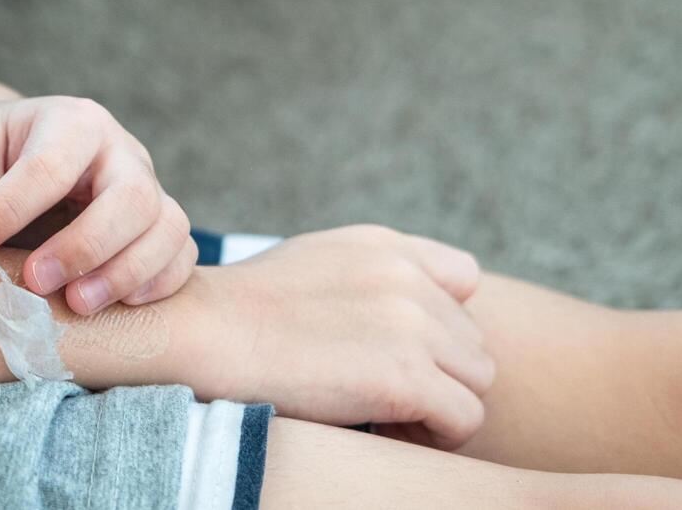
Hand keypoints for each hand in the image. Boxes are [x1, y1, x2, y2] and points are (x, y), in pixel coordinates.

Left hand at [0, 96, 194, 314]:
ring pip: (166, 227)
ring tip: (77, 305)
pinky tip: (119, 305)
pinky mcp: (161, 224)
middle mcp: (122, 151)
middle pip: (132, 196)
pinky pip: (181, 254)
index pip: (49, 167)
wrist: (28, 149)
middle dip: (84, 247)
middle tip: (36, 282)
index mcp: (73, 121)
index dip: (6, 211)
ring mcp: (150, 187)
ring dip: (125, 272)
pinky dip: (158, 282)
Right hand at [184, 224, 494, 449]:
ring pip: (477, 381)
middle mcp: (406, 277)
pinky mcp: (404, 377)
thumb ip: (370, 273)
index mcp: (384, 246)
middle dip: (439, 372)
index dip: (442, 321)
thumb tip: (408, 311)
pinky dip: (434, 435)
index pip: (463, 278)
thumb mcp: (314, 262)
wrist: (204, 332)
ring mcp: (410, 325)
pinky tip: (385, 430)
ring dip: (441, 405)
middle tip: (386, 395)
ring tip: (387, 416)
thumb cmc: (242, 310)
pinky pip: (464, 419)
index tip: (400, 349)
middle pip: (471, 340)